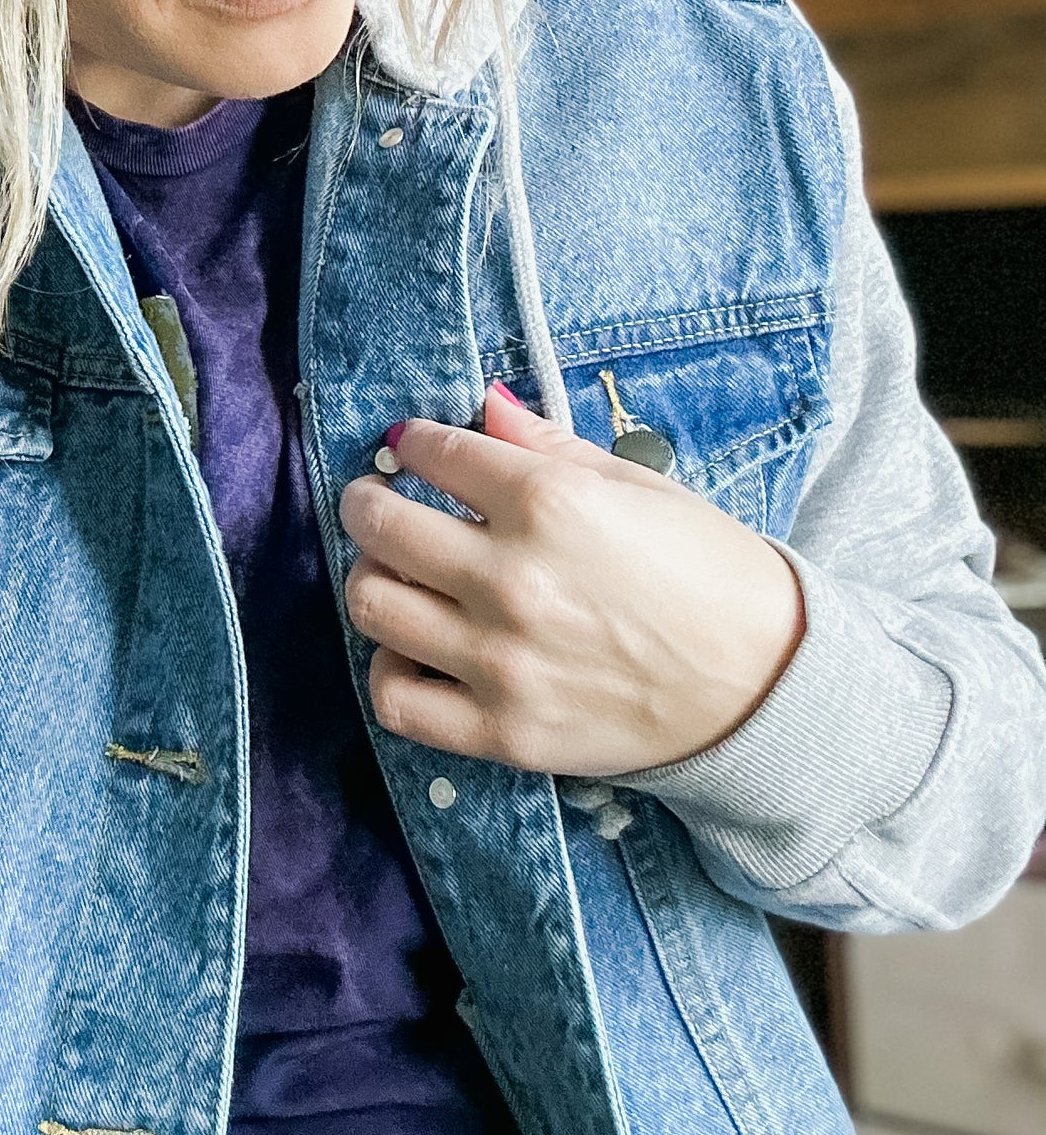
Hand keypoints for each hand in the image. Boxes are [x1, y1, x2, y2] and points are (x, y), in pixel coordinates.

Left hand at [339, 385, 804, 776]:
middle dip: (366, 502)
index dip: (413, 444)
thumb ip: (549, 444)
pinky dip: (389, 669)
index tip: (412, 448)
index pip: (435, 454)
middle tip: (374, 501)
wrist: (768, 687)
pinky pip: (397, 699)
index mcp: (550, 503)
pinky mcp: (503, 731)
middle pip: (381, 527)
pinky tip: (415, 649)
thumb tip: (484, 403)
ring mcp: (502, 660)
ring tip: (395, 573)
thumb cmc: (711, 573)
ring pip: (374, 606)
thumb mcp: (639, 486)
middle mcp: (512, 578)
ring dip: (371, 578)